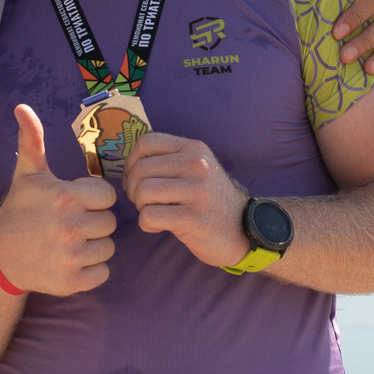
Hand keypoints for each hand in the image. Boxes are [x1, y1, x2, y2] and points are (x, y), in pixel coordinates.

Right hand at [0, 103, 117, 294]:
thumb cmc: (20, 210)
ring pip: (108, 248)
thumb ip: (33, 140)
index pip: (107, 196)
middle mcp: (70, 227)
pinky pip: (102, 273)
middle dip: (94, 222)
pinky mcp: (71, 282)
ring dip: (94, 246)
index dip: (94, 198)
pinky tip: (71, 260)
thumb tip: (22, 107)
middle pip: (109, 223)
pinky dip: (91, 270)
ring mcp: (70, 256)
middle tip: (72, 223)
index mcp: (65, 197)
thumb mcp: (27, 174)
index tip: (76, 201)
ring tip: (71, 241)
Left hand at [122, 131, 249, 268]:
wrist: (244, 230)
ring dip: (140, 208)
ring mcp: (197, 191)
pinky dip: (147, 225)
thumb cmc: (209, 201)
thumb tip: (128, 165)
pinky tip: (160, 227)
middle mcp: (197, 164)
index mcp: (194, 148)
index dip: (131, 162)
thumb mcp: (196, 170)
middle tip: (144, 203)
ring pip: (143, 192)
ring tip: (154, 213)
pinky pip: (149, 217)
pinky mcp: (194, 217)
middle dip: (134, 190)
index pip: (146, 142)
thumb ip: (169, 160)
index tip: (135, 180)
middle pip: (140, 170)